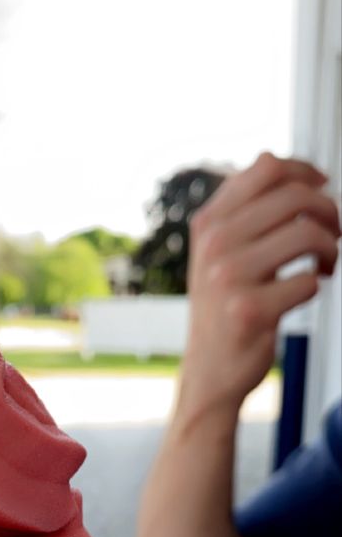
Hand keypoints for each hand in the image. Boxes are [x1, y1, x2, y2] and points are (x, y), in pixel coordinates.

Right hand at [183, 152, 339, 416]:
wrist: (208, 372)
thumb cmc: (222, 310)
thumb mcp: (217, 253)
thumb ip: (241, 210)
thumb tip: (280, 165)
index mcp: (208, 223)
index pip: (266, 168)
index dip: (305, 171)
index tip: (323, 186)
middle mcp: (215, 245)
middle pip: (294, 197)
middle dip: (329, 212)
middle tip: (334, 233)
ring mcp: (229, 278)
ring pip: (307, 234)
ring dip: (329, 249)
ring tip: (325, 263)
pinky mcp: (250, 311)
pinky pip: (308, 281)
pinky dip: (316, 284)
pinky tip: (305, 292)